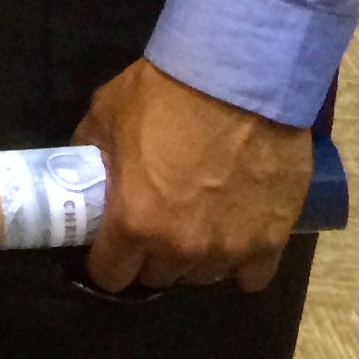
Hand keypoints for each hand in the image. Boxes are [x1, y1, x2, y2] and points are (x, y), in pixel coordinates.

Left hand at [76, 59, 312, 293]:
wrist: (238, 81)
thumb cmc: (164, 96)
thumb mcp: (106, 115)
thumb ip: (93, 152)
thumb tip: (86, 169)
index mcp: (134, 222)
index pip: (111, 274)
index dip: (105, 263)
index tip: (108, 247)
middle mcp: (182, 247)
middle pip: (159, 276)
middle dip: (150, 256)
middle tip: (153, 225)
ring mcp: (230, 248)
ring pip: (203, 275)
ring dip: (195, 258)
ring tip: (196, 226)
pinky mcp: (272, 240)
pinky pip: (253, 277)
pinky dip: (242, 265)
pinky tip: (235, 243)